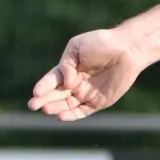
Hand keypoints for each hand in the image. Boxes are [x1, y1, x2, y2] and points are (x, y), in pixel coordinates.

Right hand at [28, 28, 148, 121]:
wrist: (127, 48)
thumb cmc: (101, 43)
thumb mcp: (76, 47)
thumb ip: (66, 64)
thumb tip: (67, 84)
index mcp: (68, 69)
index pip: (51, 80)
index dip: (43, 86)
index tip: (36, 92)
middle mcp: (75, 83)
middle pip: (56, 95)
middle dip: (44, 100)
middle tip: (33, 105)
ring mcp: (86, 94)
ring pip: (66, 105)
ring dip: (55, 108)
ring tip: (46, 109)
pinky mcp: (98, 102)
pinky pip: (82, 112)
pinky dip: (72, 116)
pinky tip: (62, 117)